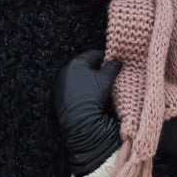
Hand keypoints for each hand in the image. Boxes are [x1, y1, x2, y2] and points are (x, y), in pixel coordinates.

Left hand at [54, 50, 122, 176]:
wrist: (79, 122)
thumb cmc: (92, 96)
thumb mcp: (106, 79)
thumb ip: (112, 67)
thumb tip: (117, 61)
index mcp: (76, 63)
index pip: (93, 54)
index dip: (105, 57)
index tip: (112, 61)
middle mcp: (65, 71)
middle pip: (84, 65)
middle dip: (96, 68)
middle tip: (107, 73)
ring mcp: (60, 84)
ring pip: (77, 77)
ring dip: (87, 78)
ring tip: (99, 85)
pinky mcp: (58, 96)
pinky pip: (72, 88)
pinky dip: (80, 88)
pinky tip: (88, 95)